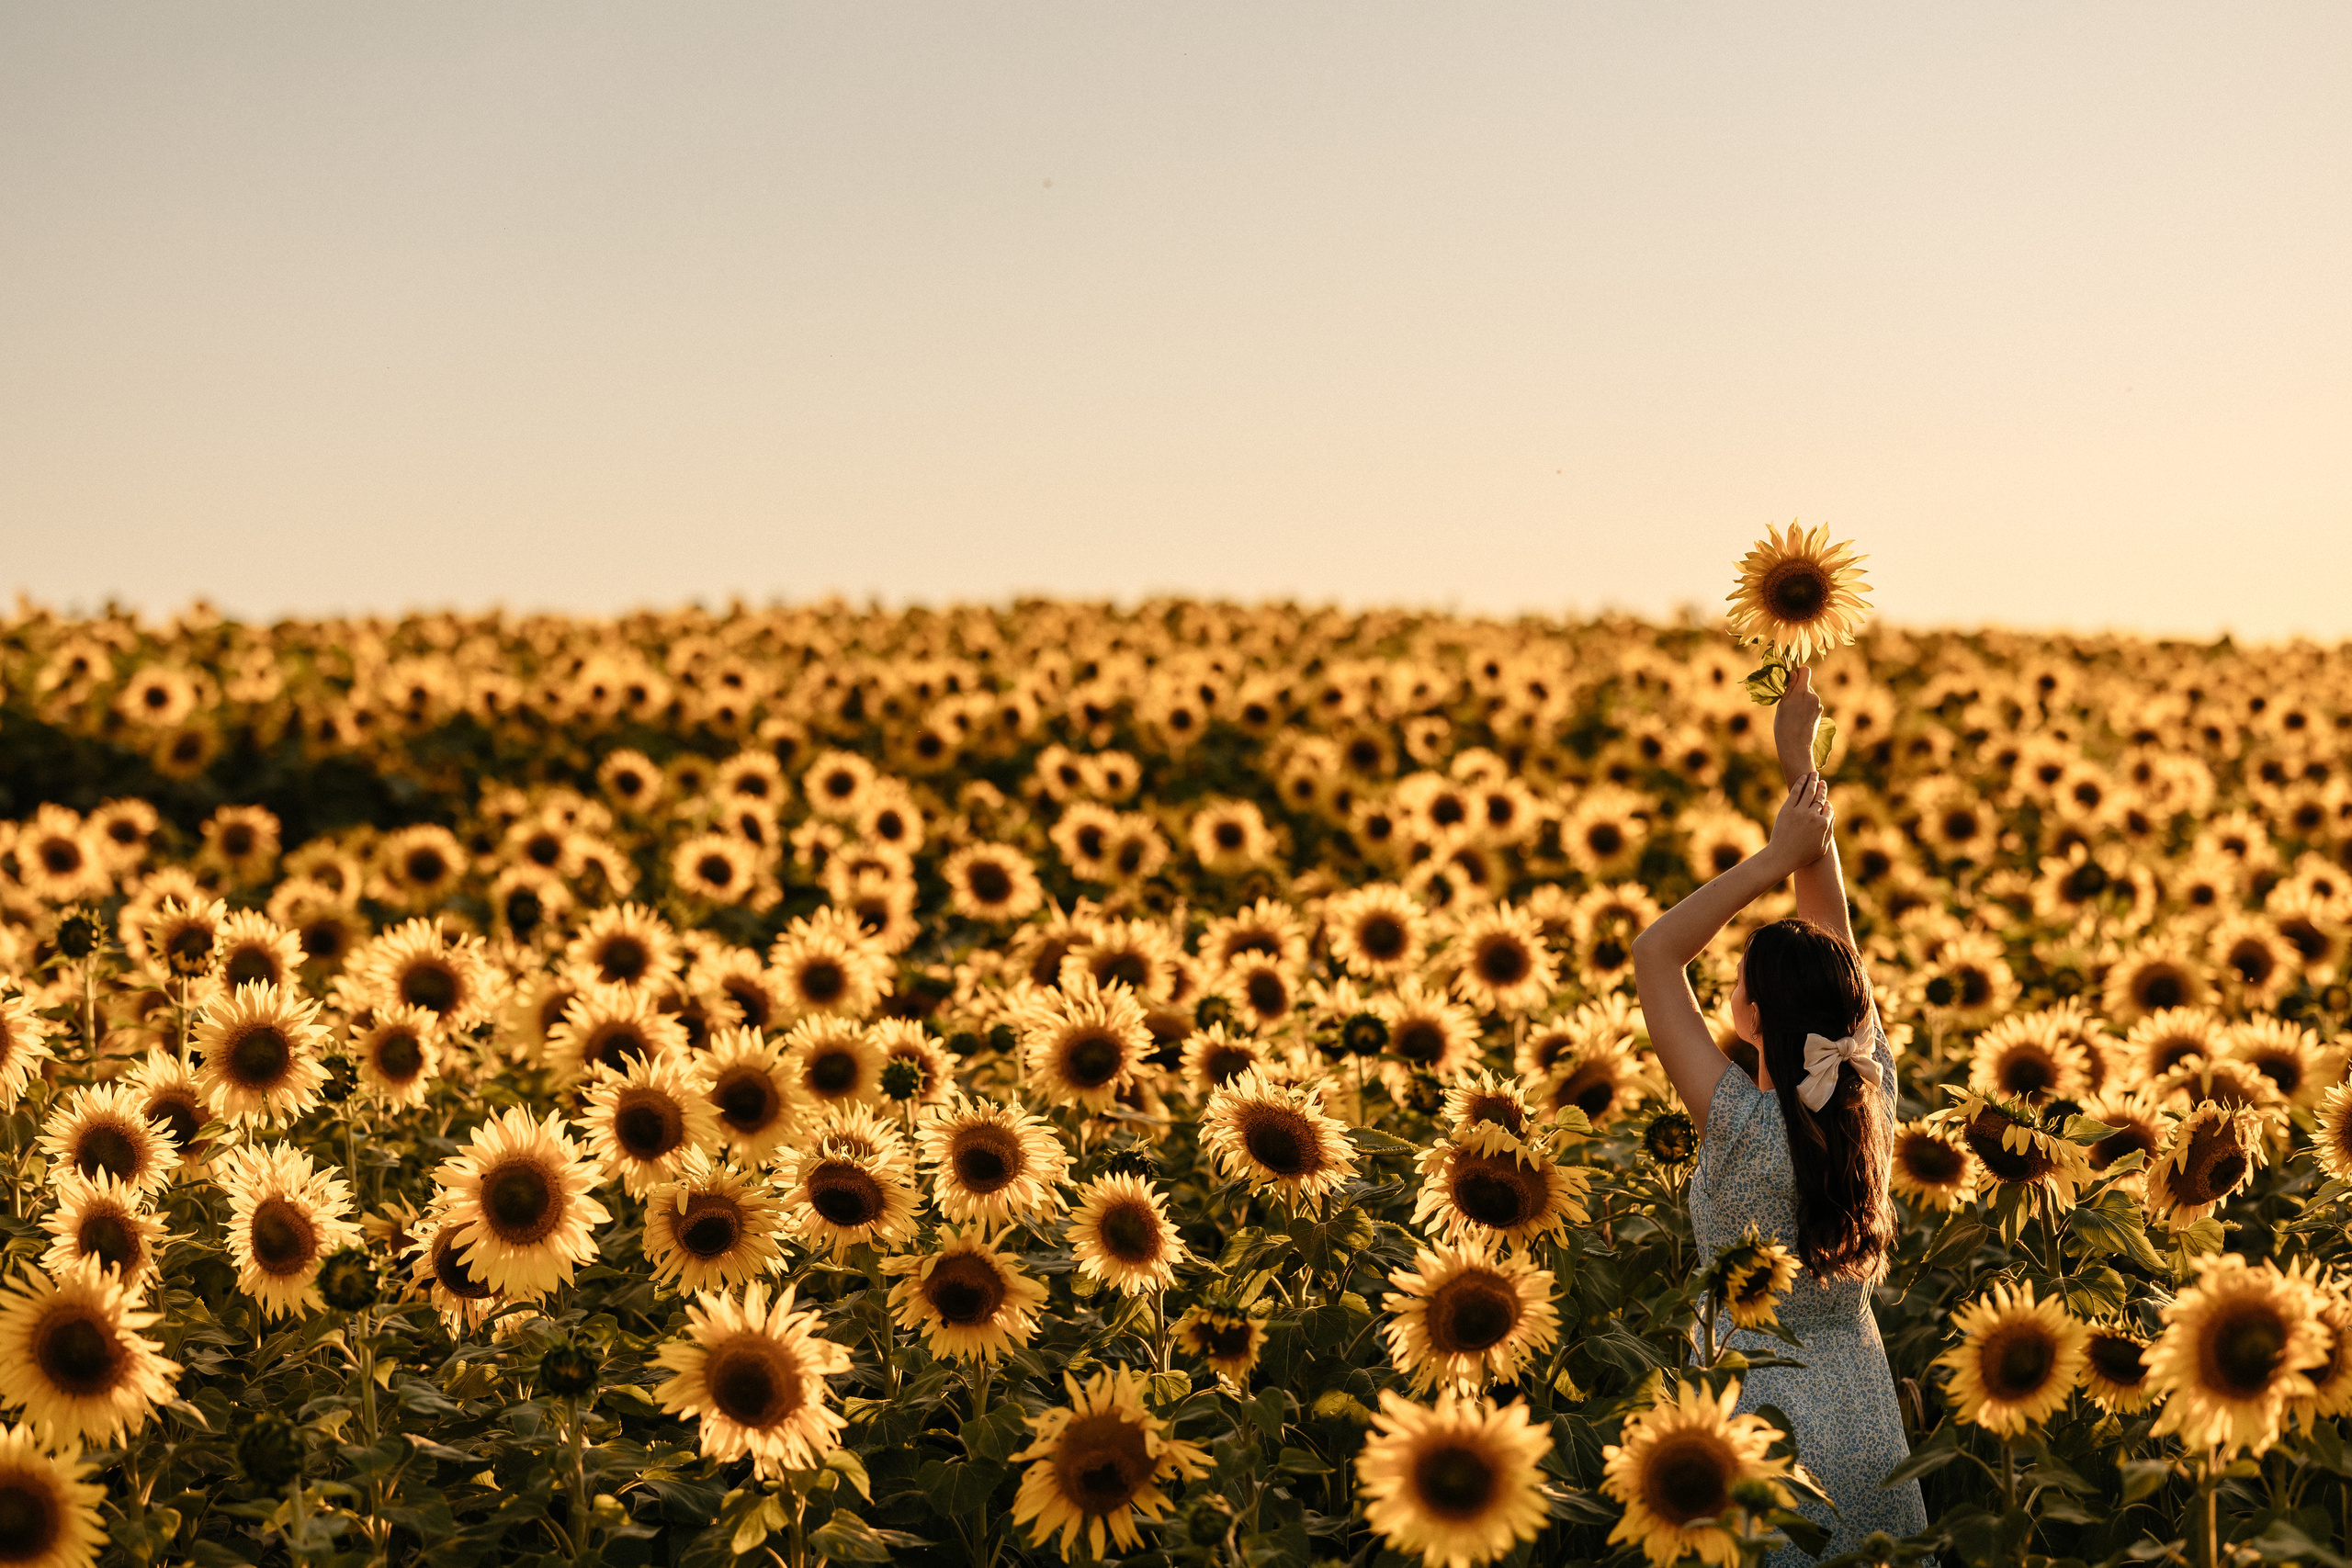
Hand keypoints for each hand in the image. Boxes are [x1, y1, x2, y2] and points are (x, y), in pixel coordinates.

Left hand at [1767, 771, 1834, 869]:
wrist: (1782, 856)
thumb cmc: (1802, 856)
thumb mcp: (1822, 848)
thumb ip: (1829, 832)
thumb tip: (1833, 817)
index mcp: (1823, 824)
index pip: (1829, 809)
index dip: (1828, 804)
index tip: (1826, 801)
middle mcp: (1813, 815)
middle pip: (1820, 797)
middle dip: (1822, 788)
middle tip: (1823, 782)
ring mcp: (1800, 811)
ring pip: (1809, 791)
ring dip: (1813, 781)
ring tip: (1814, 774)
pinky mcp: (1787, 809)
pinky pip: (1795, 792)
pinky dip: (1800, 783)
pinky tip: (1803, 777)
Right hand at [1775, 665, 1824, 783]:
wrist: (1795, 746)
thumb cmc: (1783, 725)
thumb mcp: (1782, 705)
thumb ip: (1789, 688)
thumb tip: (1794, 673)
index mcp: (1802, 692)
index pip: (1805, 670)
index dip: (1799, 671)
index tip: (1792, 678)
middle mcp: (1813, 696)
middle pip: (1806, 684)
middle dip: (1798, 689)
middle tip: (1788, 702)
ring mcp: (1818, 705)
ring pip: (1809, 696)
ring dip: (1802, 700)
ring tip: (1793, 713)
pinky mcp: (1820, 713)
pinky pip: (1812, 705)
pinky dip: (1806, 708)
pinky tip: (1800, 719)